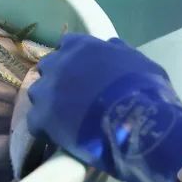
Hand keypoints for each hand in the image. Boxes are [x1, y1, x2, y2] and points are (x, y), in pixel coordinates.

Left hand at [27, 34, 181, 181]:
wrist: (138, 122)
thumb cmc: (145, 90)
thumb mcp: (138, 61)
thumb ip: (118, 52)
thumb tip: (111, 46)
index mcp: (82, 46)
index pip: (68, 44)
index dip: (74, 59)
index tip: (82, 70)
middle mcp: (59, 63)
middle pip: (49, 67)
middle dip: (58, 79)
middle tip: (73, 95)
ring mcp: (48, 89)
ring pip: (38, 92)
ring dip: (48, 102)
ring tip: (63, 118)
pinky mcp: (43, 117)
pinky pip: (36, 121)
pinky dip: (45, 128)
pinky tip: (58, 136)